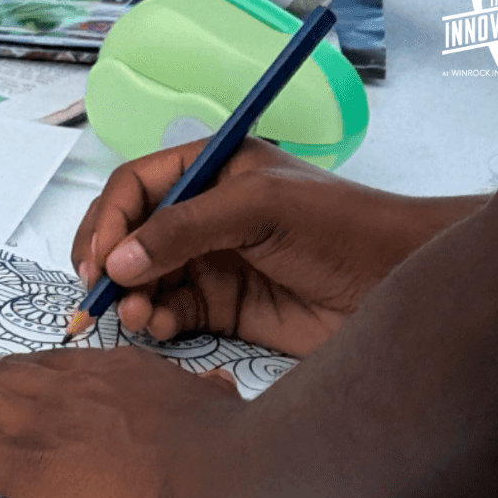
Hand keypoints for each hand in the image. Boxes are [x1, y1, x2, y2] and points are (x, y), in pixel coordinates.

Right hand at [71, 139, 484, 356]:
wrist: (399, 286)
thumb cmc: (342, 228)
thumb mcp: (258, 210)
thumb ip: (184, 230)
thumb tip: (116, 261)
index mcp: (210, 170)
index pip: (135, 187)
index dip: (110, 220)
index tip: (99, 259)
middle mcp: (202, 213)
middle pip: (128, 234)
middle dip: (108, 262)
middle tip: (99, 292)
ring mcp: (209, 262)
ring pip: (142, 278)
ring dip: (128, 297)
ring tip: (136, 315)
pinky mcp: (222, 307)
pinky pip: (167, 312)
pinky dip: (153, 321)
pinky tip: (159, 327)